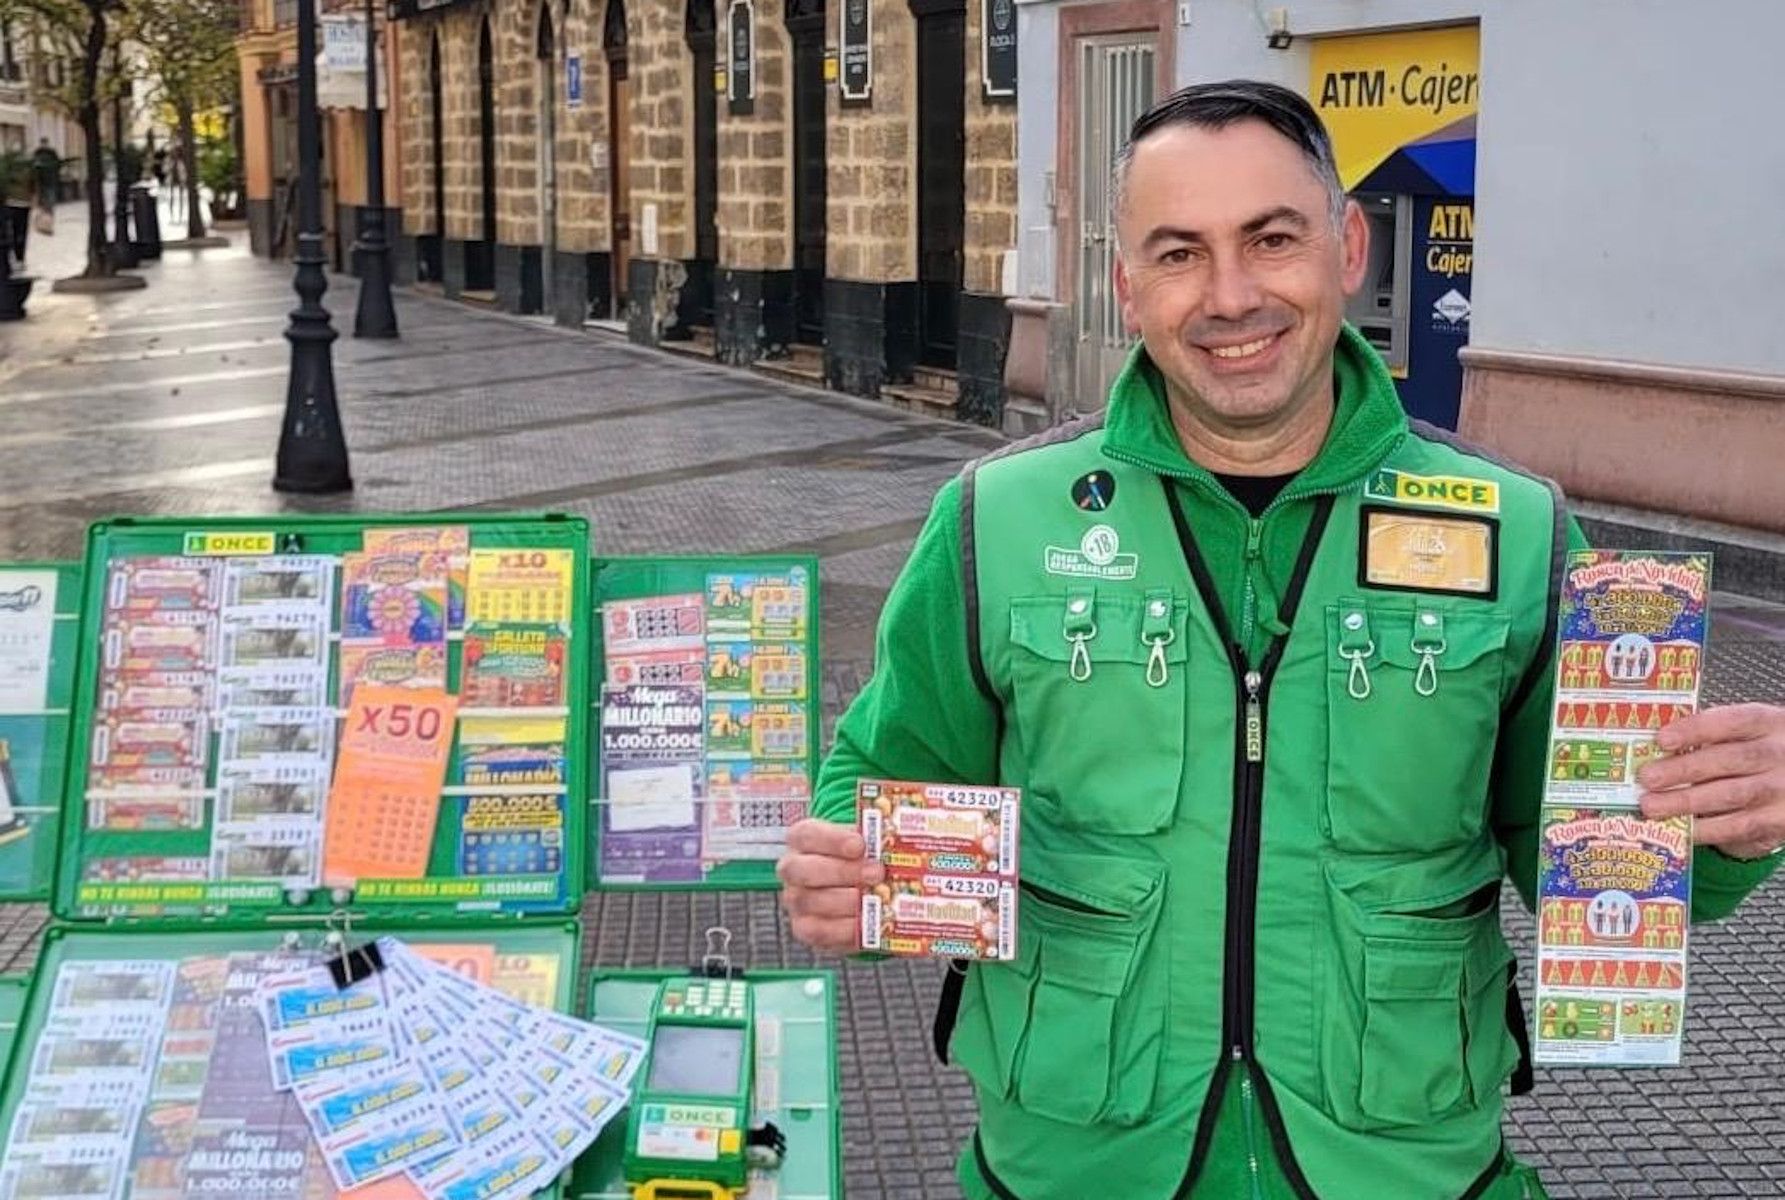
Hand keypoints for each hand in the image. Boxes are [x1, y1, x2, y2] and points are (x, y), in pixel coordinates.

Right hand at [777, 819, 883, 953]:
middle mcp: (793, 868)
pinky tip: (867, 922)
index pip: (808, 835)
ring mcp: (796, 899)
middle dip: (842, 872)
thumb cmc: (858, 856)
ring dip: (845, 902)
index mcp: (803, 839)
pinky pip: (818, 931)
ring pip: (810, 902)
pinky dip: (843, 928)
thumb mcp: (865, 838)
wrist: (852, 885)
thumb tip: (910, 827)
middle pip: (804, 869)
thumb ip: (879, 833)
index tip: (860, 844)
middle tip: (877, 873)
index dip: (832, 839)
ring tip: (876, 900)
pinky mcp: (804, 927)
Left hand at [1638, 703, 1784, 858]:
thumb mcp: (1750, 733)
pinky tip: (1679, 829)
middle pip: (1729, 759)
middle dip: (1683, 769)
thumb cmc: (1763, 751)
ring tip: (1651, 806)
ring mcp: (1781, 789)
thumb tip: (1656, 747)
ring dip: (1686, 802)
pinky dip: (1705, 829)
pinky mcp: (1778, 821)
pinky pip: (1738, 827)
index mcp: (1768, 723)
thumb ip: (1714, 735)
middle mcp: (1778, 754)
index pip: (1733, 721)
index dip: (1695, 730)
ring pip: (1731, 795)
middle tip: (1647, 778)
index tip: (1662, 739)